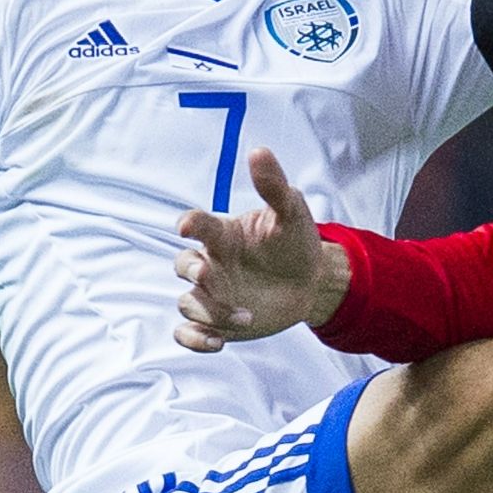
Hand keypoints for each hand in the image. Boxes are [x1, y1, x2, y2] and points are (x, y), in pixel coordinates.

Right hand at [172, 147, 349, 352]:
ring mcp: (212, 293)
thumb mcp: (291, 211)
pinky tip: (218, 342)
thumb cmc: (295, 241)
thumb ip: (273, 185)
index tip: (187, 226)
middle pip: (182, 265)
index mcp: (224, 234)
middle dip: (191, 271)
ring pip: (188, 302)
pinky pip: (188, 332)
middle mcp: (212, 263)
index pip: (198, 225)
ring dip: (210, 311)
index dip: (189, 224)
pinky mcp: (217, 320)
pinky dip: (194, 339)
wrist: (311, 281)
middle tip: (208, 276)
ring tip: (247, 316)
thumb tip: (259, 151)